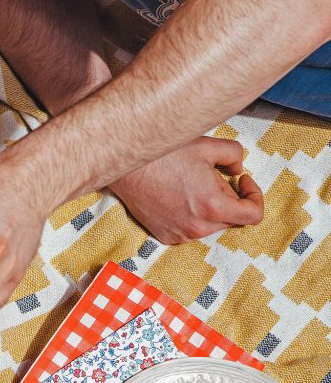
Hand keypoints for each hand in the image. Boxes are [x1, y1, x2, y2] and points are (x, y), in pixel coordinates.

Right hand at [109, 136, 263, 243]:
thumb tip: (237, 170)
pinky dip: (191, 215)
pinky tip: (177, 196)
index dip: (255, 196)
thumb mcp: (209, 146)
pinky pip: (190, 229)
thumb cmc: (165, 156)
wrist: (126, 170)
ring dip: (209, 207)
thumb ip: (236, 156)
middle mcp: (198, 227)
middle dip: (229, 198)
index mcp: (213, 207)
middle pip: (231, 219)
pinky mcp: (165, 236)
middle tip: (212, 176)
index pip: (253, 216)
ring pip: (210, 225)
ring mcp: (180, 235)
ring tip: (191, 185)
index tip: (242, 180)